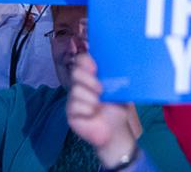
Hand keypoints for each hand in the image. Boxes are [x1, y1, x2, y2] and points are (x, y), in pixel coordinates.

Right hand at [66, 53, 137, 167]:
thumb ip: (114, 75)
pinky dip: (87, 110)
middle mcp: (80, 86)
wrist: (116, 129)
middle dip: (89, 80)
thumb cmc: (116, 108)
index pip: (82, 61)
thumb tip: (119, 61)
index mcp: (91, 77)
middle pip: (76, 73)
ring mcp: (73, 100)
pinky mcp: (71, 114)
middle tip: (101, 90)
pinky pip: (74, 107)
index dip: (86, 61)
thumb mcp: (119, 88)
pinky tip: (94, 115)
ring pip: (76, 91)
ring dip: (91, 98)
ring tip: (99, 105)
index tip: (95, 67)